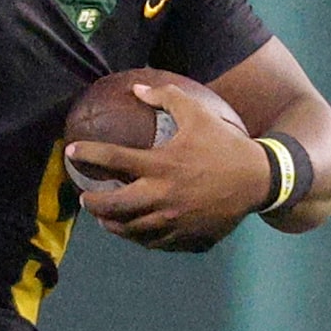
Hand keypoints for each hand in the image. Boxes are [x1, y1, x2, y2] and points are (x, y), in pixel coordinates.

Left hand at [65, 81, 275, 250]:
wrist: (258, 180)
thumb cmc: (225, 144)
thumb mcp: (198, 113)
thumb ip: (166, 97)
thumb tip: (136, 89)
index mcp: (162, 164)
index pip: (113, 160)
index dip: (88, 155)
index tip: (71, 152)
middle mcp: (162, 195)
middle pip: (113, 205)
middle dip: (92, 203)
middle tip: (85, 197)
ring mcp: (172, 220)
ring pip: (129, 229)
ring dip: (110, 223)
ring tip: (103, 217)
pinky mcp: (184, 236)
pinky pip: (151, 242)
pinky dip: (135, 236)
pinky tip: (131, 229)